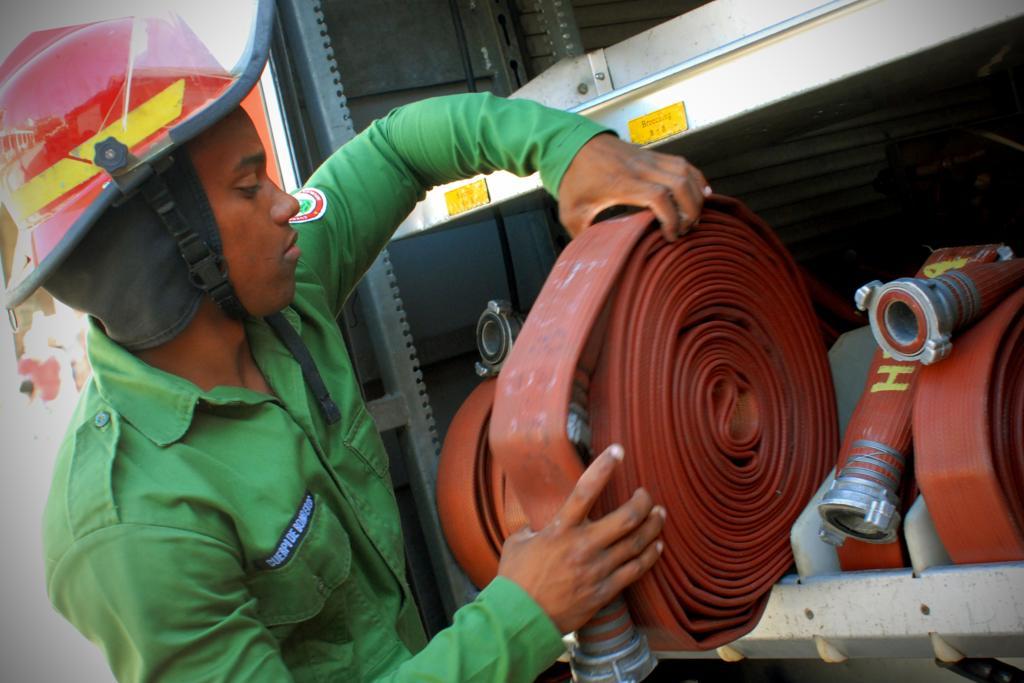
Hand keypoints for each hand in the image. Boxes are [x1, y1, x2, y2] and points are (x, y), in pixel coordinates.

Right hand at [496, 444, 665, 633]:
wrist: (520, 620)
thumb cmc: (515, 580)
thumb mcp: (518, 542)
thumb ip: (534, 526)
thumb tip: (541, 519)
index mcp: (559, 530)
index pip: (585, 491)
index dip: (604, 468)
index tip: (618, 451)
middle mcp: (582, 547)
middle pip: (626, 518)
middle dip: (642, 502)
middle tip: (645, 494)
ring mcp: (597, 570)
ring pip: (637, 544)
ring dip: (652, 526)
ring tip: (659, 514)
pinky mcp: (605, 591)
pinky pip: (636, 570)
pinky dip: (650, 555)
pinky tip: (657, 546)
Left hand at [558, 133, 710, 240]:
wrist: (572, 144)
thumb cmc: (573, 179)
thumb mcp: (571, 212)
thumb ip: (582, 237)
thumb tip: (593, 259)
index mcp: (622, 183)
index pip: (658, 197)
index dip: (671, 219)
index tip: (670, 236)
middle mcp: (640, 168)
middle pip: (680, 185)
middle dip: (690, 211)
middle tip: (685, 229)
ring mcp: (649, 159)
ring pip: (686, 172)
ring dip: (696, 195)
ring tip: (693, 216)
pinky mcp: (654, 155)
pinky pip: (684, 164)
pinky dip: (697, 179)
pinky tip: (700, 194)